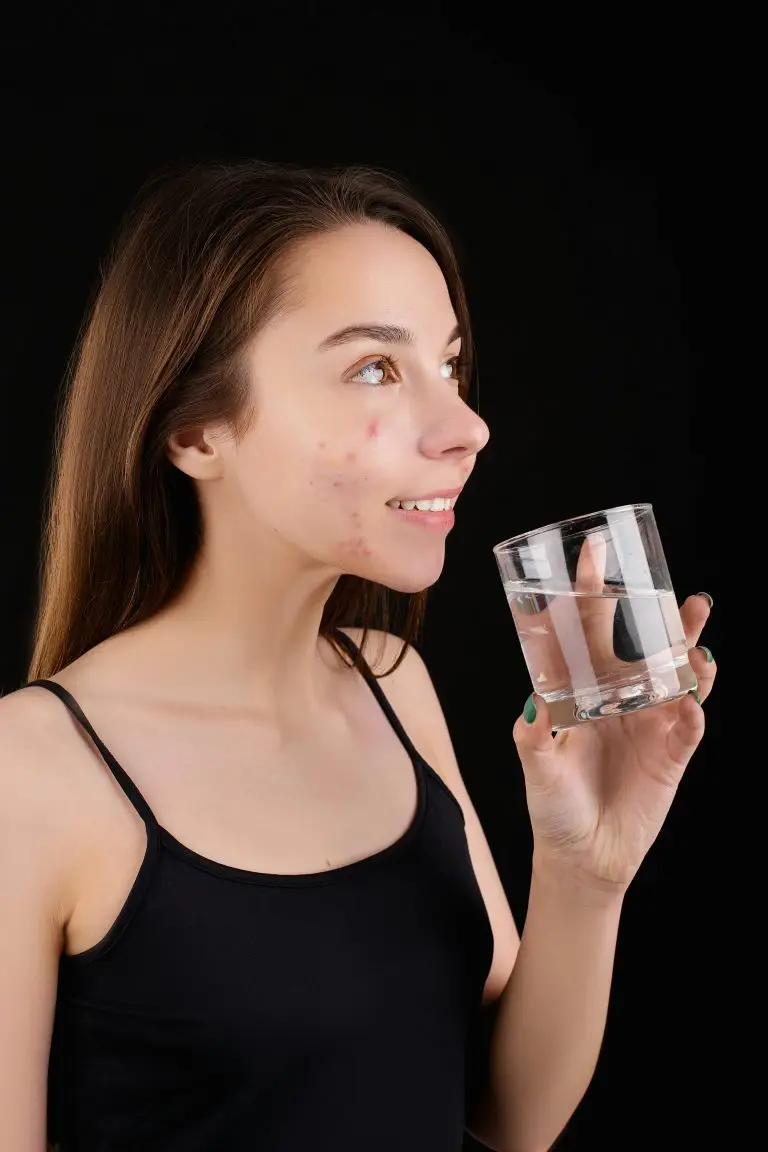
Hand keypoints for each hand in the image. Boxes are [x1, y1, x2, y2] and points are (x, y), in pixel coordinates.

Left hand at [510, 541, 716, 893]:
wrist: (582, 857)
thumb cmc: (553, 805)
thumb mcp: (536, 767)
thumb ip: (533, 737)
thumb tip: (531, 704)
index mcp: (583, 692)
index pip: (589, 633)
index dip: (592, 595)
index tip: (594, 554)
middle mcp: (619, 701)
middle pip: (644, 647)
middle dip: (661, 617)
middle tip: (677, 591)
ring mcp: (648, 725)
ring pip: (675, 677)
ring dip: (689, 652)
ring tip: (699, 627)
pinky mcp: (670, 755)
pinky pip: (688, 725)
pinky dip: (693, 707)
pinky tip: (693, 694)